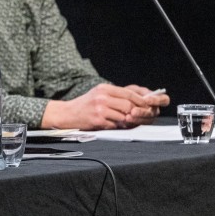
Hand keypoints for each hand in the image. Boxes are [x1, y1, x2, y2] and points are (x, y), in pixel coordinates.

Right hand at [41, 83, 169, 129]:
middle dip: (137, 112)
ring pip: (124, 116)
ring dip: (128, 121)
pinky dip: (118, 127)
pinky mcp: (98, 120)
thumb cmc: (84, 106)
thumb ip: (116, 96)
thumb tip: (138, 101)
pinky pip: (116, 125)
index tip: (148, 106)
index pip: (129, 93)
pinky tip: (115, 125)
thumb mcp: (99, 95)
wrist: (66, 114)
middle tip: (141, 117)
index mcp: (104, 88)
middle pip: (129, 105)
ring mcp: (100, 108)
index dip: (141, 101)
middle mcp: (102, 96)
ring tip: (126, 122)